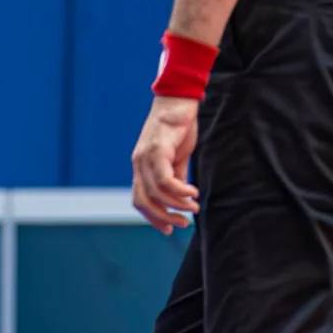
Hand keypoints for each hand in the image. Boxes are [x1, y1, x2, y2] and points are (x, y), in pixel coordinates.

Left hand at [130, 95, 200, 234]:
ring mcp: (145, 156)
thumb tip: (182, 199)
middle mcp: (139, 164)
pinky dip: (179, 190)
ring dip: (177, 204)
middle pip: (143, 201)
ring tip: (194, 207)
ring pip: (156, 192)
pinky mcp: (157, 149)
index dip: (153, 218)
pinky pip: (165, 178)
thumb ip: (177, 178)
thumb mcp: (178, 159)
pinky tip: (193, 192)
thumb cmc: (179, 129)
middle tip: (183, 224)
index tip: (171, 230)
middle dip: (163, 217)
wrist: (178, 101)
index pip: (139, 200)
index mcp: (141, 167)